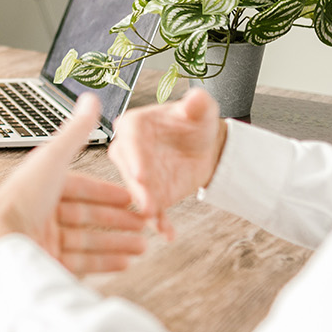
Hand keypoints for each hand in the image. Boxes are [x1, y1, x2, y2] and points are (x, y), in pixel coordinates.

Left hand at [0, 94, 148, 274]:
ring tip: (143, 246)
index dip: (107, 192)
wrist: (0, 244)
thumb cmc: (22, 199)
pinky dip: (105, 263)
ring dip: (117, 242)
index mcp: (40, 186)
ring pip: (88, 241)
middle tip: (144, 222)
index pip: (79, 188)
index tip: (131, 197)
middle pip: (86, 215)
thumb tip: (90, 99)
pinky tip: (125, 262)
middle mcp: (41, 212)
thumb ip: (76, 132)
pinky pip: (82, 263)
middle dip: (118, 220)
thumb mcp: (53, 158)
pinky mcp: (47, 263)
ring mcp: (44, 240)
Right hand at [107, 87, 227, 239]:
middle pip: (128, 169)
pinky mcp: (150, 194)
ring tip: (156, 220)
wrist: (204, 147)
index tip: (140, 174)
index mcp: (134, 125)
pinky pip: (152, 209)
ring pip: (137, 192)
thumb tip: (196, 98)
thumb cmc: (195, 123)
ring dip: (145, 207)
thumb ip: (198, 104)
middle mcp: (129, 151)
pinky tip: (168, 233)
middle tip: (146, 203)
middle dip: (137, 188)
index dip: (134, 157)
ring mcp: (137, 175)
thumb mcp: (201, 110)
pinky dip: (159, 222)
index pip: (129, 139)